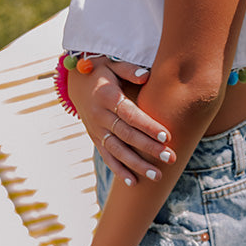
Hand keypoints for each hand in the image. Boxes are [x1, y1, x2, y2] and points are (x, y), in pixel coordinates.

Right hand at [67, 56, 174, 185]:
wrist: (76, 81)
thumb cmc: (102, 70)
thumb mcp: (112, 63)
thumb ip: (129, 69)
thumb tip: (146, 75)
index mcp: (106, 96)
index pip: (130, 114)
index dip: (148, 126)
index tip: (166, 136)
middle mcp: (100, 116)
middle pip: (126, 135)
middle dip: (148, 148)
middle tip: (169, 157)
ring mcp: (96, 130)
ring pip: (117, 151)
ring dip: (137, 165)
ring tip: (157, 175)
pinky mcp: (95, 139)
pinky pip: (107, 157)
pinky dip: (119, 170)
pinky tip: (134, 183)